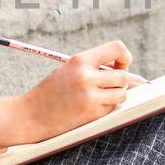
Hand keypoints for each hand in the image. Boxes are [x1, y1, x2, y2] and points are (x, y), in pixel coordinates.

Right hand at [15, 40, 134, 142]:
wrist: (30, 115)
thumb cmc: (51, 92)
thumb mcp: (69, 70)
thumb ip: (96, 68)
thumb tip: (134, 77)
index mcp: (79, 60)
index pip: (117, 49)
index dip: (124, 57)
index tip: (121, 65)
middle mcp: (86, 76)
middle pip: (124, 76)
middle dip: (120, 81)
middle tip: (108, 85)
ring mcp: (90, 96)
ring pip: (122, 93)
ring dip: (116, 95)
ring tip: (98, 96)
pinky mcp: (92, 114)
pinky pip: (112, 108)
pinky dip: (106, 108)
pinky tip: (89, 108)